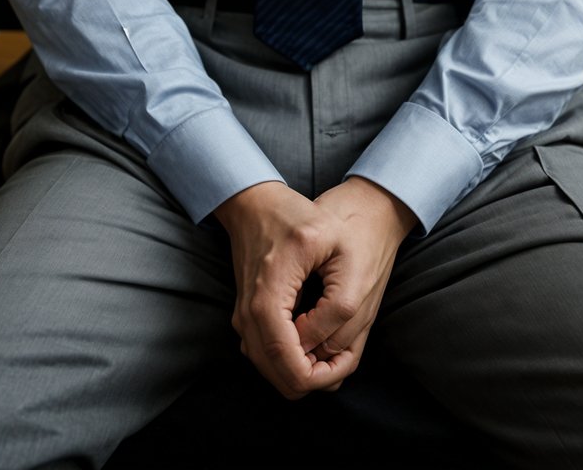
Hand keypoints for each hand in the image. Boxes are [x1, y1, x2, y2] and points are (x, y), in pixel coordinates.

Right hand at [214, 176, 415, 398]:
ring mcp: (242, 317)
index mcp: (269, 297)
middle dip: (311, 379)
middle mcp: (248, 314)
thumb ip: (338, 303)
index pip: (287, 362)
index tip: (340, 365)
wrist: (254, 203)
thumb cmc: (298, 217)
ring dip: (300, 371)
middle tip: (340, 359)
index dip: (317, 377)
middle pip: (276, 375)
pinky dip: (288, 360)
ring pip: (268, 369)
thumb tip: (320, 349)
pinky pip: (264, 355)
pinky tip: (311, 342)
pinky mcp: (245, 316)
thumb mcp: (334, 244)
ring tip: (330, 350)